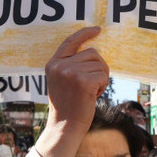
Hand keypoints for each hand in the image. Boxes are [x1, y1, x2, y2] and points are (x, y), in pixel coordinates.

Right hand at [35, 26, 108, 156]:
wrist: (65, 126)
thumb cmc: (67, 105)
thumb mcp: (62, 80)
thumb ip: (71, 65)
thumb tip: (93, 51)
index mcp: (53, 63)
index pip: (70, 41)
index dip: (85, 33)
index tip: (97, 29)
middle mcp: (60, 66)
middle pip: (92, 52)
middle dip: (98, 67)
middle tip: (92, 84)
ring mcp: (71, 73)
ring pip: (100, 64)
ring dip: (101, 77)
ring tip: (90, 91)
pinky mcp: (83, 81)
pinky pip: (104, 75)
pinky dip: (103, 85)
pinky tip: (94, 95)